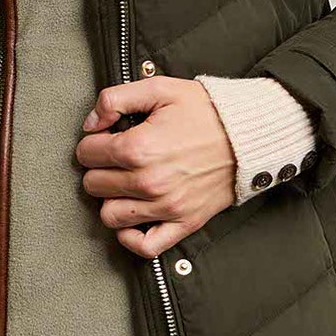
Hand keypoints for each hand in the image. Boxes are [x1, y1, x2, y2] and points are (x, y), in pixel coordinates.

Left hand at [74, 76, 233, 254]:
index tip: (108, 138)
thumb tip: (90, 123)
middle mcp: (148, 182)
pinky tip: (133, 218)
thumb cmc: (206, 111)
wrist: (249, 134)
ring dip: (111, 200)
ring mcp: (166, 207)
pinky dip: (131, 237)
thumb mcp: (159, 89)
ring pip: (110, 216)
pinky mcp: (184, 223)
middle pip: (93, 185)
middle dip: (100, 169)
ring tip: (125, 184)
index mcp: (138, 148)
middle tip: (117, 159)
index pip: (86, 154)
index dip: (93, 142)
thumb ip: (115, 99)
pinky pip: (144, 246)